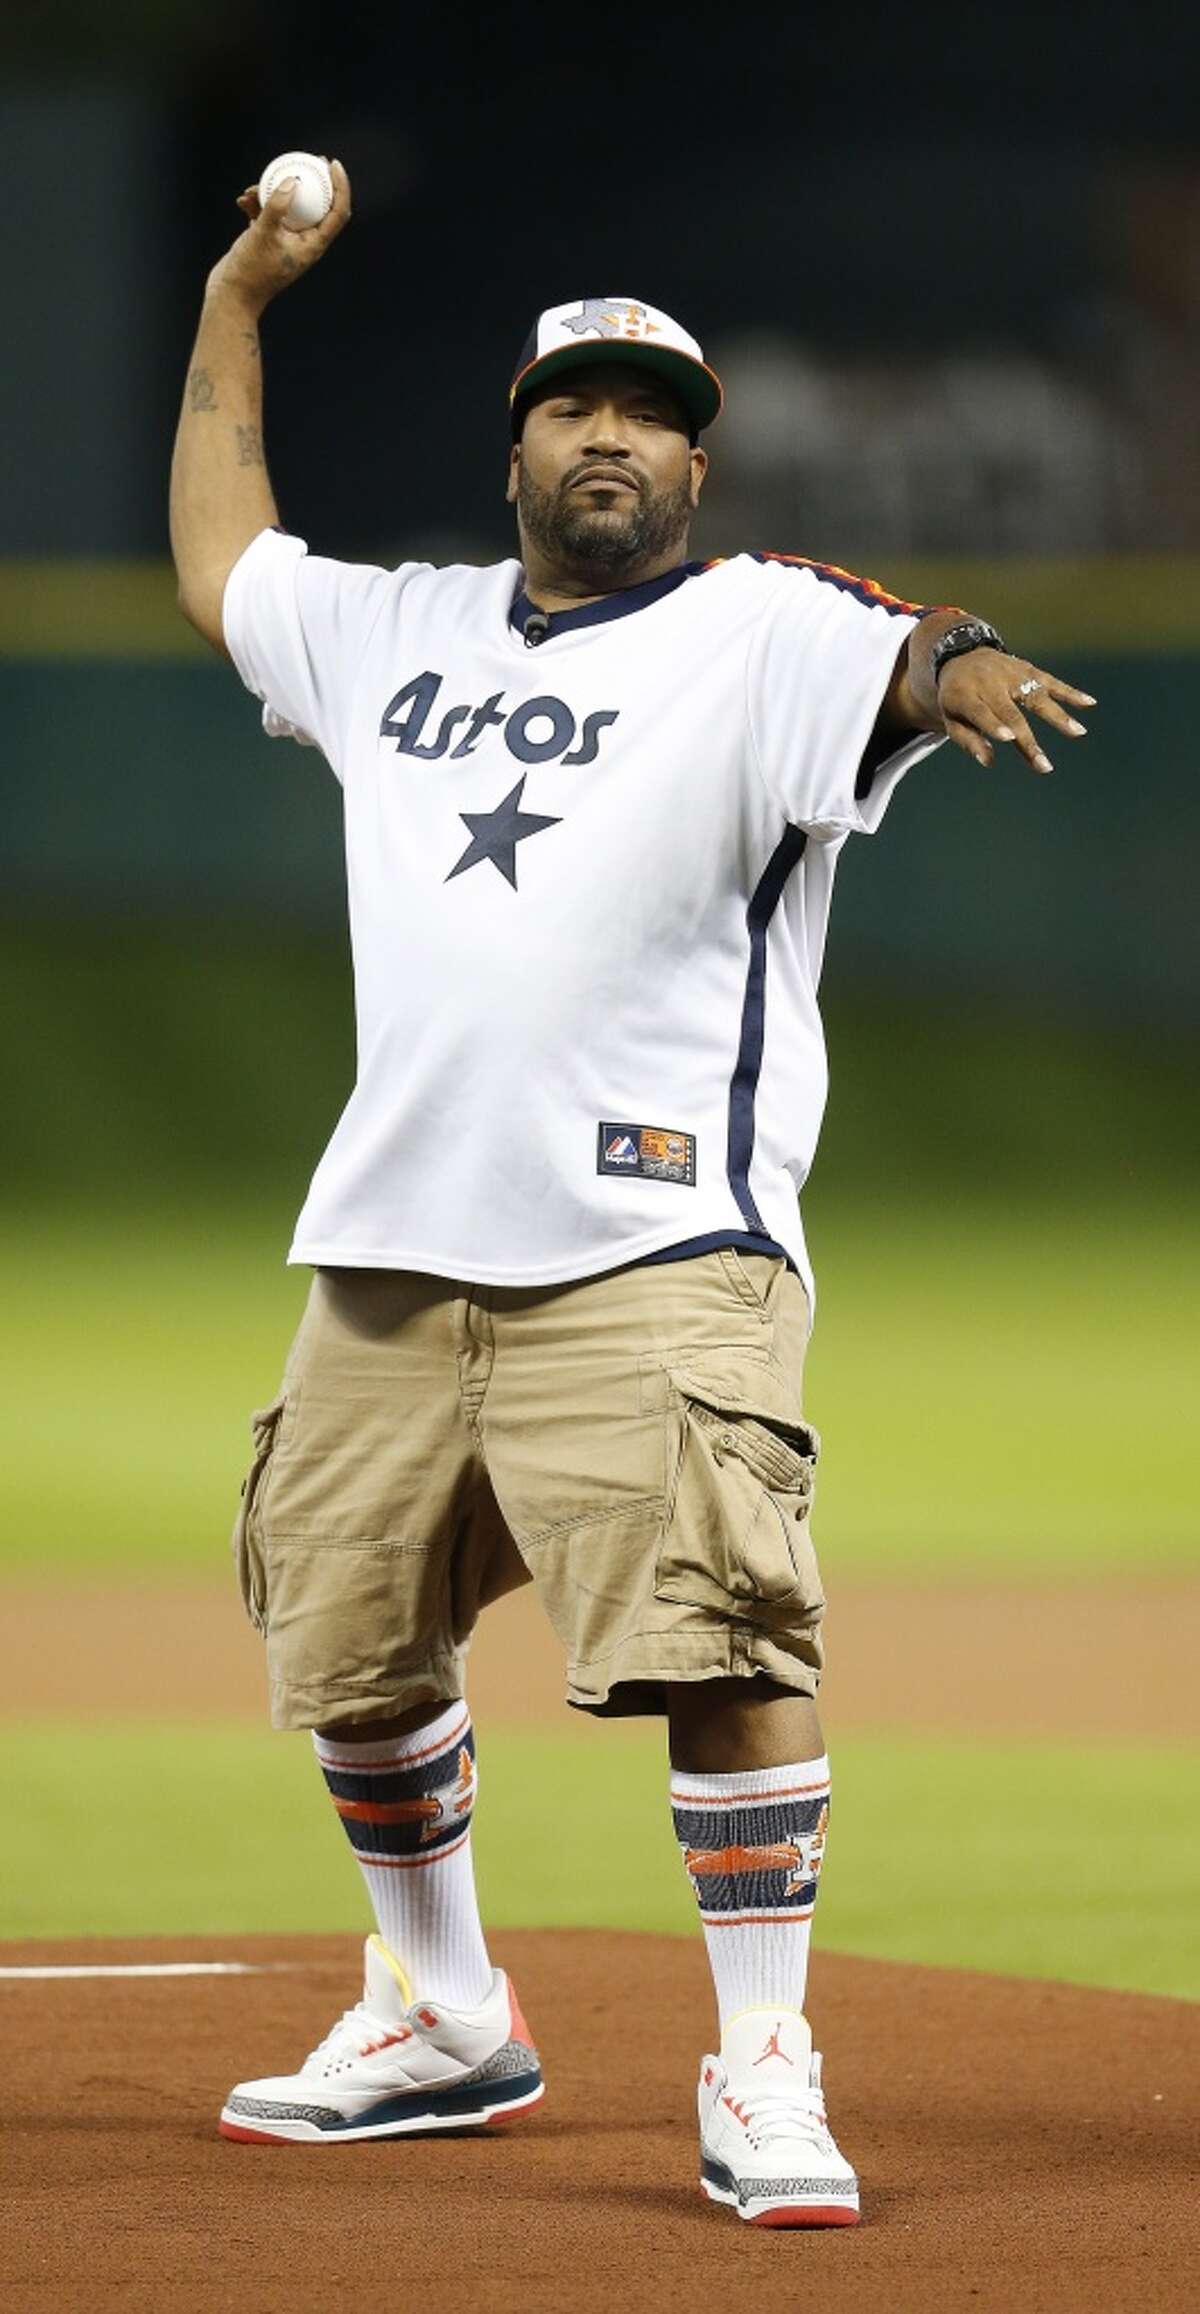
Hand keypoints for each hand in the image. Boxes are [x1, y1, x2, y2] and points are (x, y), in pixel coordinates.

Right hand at [204, 158, 351, 314]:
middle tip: (309, 159)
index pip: (337, 213)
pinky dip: (258, 204)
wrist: (230, 295)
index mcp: (313, 245)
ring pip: (289, 206)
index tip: (332, 164)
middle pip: (317, 205)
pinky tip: (243, 200)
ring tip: (255, 186)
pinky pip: (270, 213)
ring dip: (275, 191)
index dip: (340, 187)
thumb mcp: (262, 234)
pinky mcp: (269, 238)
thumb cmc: (250, 272)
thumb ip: (277, 207)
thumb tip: (292, 181)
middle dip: (314, 181)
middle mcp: (303, 242)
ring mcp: (286, 240)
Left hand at [936, 648, 1095, 774]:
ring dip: (1059, 715)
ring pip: (1037, 696)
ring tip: (1079, 732)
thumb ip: (968, 740)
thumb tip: (989, 762)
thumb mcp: (951, 719)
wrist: (961, 657)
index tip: (1010, 739)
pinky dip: (1070, 692)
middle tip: (1044, 766)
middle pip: (1012, 713)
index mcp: (965, 696)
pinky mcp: (1028, 670)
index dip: (994, 725)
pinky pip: (1051, 682)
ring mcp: (1011, 675)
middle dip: (1028, 740)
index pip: (981, 712)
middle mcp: (990, 683)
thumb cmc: (957, 699)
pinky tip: (1089, 703)